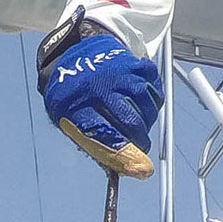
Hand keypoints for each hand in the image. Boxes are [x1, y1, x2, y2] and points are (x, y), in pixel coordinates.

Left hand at [39, 18, 162, 176]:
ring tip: (138, 127)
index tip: (135, 167)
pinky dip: (153, 104)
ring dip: (147, 123)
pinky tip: (143, 108)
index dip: (120, 152)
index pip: (102, 132)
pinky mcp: (139, 66)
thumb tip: (123, 168)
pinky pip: (155, 91)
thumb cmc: (73, 94)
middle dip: (138, 141)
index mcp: (78, 103)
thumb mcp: (67, 119)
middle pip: (131, 120)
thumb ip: (91, 143)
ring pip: (146, 106)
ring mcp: (123, 74)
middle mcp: (103, 86)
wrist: (78, 53)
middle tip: (139, 151)